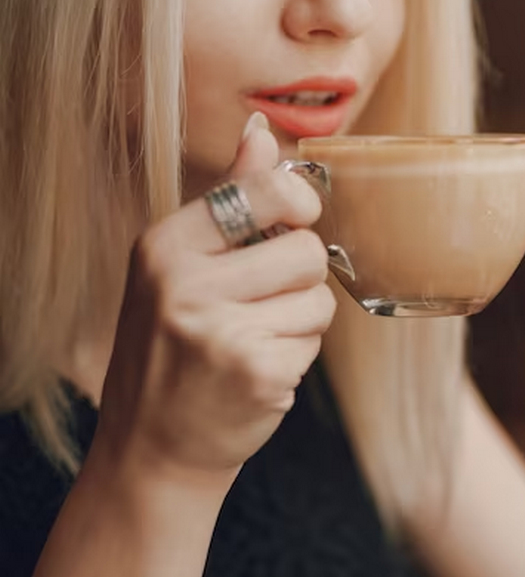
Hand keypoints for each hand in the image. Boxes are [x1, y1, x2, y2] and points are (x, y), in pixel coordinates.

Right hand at [92, 113, 334, 482]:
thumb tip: (261, 131)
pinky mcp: (256, 371)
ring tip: (256, 339)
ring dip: (301, 321)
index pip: (265, 190)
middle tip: (264, 303)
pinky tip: (258, 371)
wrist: (152, 445)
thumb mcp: (180, 265)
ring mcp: (220, 329)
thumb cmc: (172, 346)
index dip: (299, 205)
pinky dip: (297, 357)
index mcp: (166, 244)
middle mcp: (184, 283)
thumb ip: (230, 197)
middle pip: (307, 249)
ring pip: (320, 298)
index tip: (294, 221)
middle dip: (301, 278)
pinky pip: (315, 343)